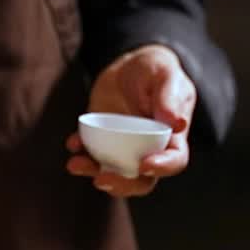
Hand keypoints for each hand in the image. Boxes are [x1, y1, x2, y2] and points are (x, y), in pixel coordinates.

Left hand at [66, 45, 195, 197]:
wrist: (128, 64)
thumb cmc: (155, 68)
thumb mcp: (166, 74)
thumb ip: (170, 97)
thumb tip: (177, 124)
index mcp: (172, 137)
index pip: (174, 160)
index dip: (162, 168)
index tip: (145, 165)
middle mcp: (148, 149)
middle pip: (140, 179)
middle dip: (122, 185)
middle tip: (103, 179)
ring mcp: (123, 147)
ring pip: (112, 171)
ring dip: (92, 172)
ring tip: (75, 165)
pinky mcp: (102, 139)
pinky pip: (91, 152)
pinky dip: (80, 151)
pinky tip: (73, 143)